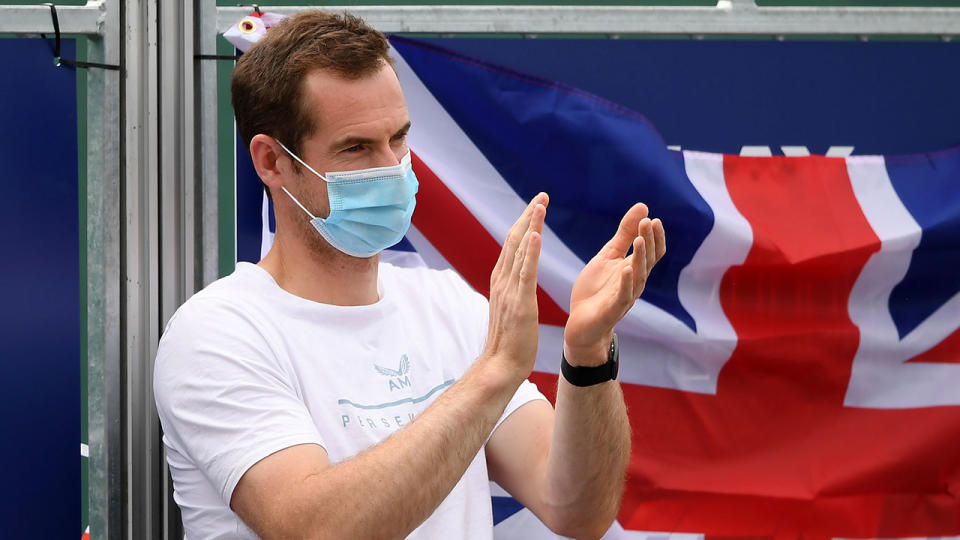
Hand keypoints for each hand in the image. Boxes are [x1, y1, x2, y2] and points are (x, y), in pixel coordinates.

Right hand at [481, 193, 548, 382]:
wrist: (500, 366)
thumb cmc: (509, 342)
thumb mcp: (511, 308)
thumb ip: (513, 290)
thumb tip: (517, 280)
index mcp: (501, 281)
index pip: (512, 245)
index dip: (524, 223)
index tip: (536, 206)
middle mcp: (502, 281)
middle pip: (514, 240)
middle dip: (528, 216)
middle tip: (542, 196)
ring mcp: (509, 290)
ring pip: (519, 250)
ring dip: (530, 225)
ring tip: (540, 204)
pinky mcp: (519, 302)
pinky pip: (525, 272)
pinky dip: (530, 251)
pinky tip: (536, 234)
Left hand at [564, 203, 665, 365]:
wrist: (581, 323)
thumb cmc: (596, 289)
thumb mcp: (608, 256)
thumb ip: (624, 234)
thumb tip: (644, 207)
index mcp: (634, 268)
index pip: (653, 251)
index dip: (655, 236)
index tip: (653, 219)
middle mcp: (634, 282)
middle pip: (648, 260)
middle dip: (649, 241)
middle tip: (648, 223)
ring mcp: (625, 296)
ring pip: (638, 276)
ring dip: (640, 258)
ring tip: (639, 240)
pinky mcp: (612, 310)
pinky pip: (623, 296)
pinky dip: (625, 283)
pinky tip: (626, 269)